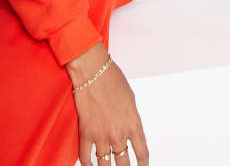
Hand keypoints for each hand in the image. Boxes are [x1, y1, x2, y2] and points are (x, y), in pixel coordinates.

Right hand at [65, 42, 148, 164]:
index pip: (142, 153)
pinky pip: (85, 158)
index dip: (143, 163)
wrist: (94, 72)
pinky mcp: (85, 134)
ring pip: (105, 165)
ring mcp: (101, 136)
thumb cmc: (113, 79)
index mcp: (133, 124)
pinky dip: (88, 164)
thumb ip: (131, 117)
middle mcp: (119, 134)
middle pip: (124, 163)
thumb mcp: (130, 98)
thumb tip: (129, 128)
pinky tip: (90, 164)